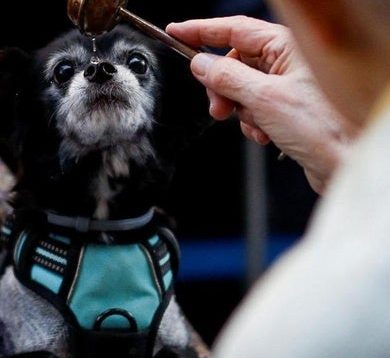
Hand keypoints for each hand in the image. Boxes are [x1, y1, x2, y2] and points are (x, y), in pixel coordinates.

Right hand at [167, 16, 357, 193]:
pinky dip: (253, 121)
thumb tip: (202, 64)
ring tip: (253, 124)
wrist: (348, 162)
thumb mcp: (264, 98)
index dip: (202, 31)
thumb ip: (227, 78)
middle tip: (218, 107)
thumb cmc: (325, 126)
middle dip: (222, 86)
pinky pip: (255, 107)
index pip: (235, 29)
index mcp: (288, 45)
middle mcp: (289, 60)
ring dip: (240, 109)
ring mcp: (289, 84)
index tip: (177, 33)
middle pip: (236, 62)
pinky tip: (265, 134)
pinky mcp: (289, 107)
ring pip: (243, 88)